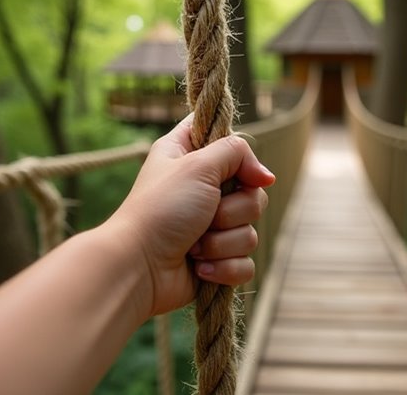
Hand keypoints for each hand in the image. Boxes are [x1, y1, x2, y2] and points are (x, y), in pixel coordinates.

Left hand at [105, 114, 274, 315]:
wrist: (139, 268)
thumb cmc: (162, 209)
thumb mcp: (198, 165)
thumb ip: (236, 153)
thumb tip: (267, 177)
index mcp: (189, 156)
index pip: (225, 138)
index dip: (238, 154)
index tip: (241, 171)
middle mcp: (202, 189)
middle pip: (252, 192)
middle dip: (234, 210)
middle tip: (207, 214)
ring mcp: (210, 228)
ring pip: (250, 231)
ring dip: (223, 242)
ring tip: (195, 246)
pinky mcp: (216, 260)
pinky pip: (245, 263)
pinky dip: (224, 267)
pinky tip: (200, 268)